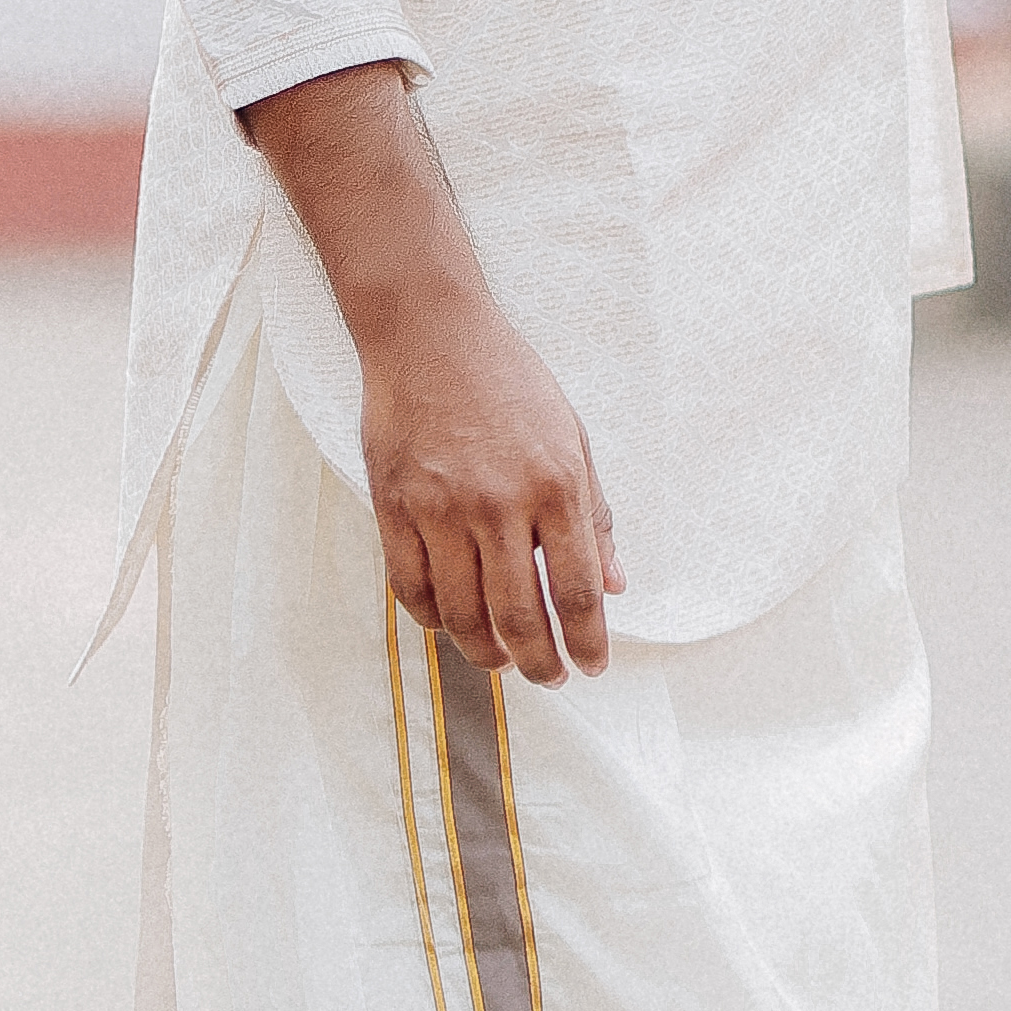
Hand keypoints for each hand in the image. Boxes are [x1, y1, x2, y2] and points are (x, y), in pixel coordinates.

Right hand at [361, 302, 618, 685]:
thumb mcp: (573, 439)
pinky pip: (411, 588)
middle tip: (548, 676)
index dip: (588, 640)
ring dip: (486, 652)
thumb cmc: (509, 383)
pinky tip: (452, 624)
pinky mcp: (394, 507)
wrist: (430, 334)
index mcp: (555, 484)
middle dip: (540, 662)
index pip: (577, 588)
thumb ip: (595, 517)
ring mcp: (441, 508)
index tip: (592, 665)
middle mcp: (499, 502)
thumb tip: (616, 585)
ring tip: (503, 659)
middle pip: (520, 616)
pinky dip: (433, 620)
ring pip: (462, 614)